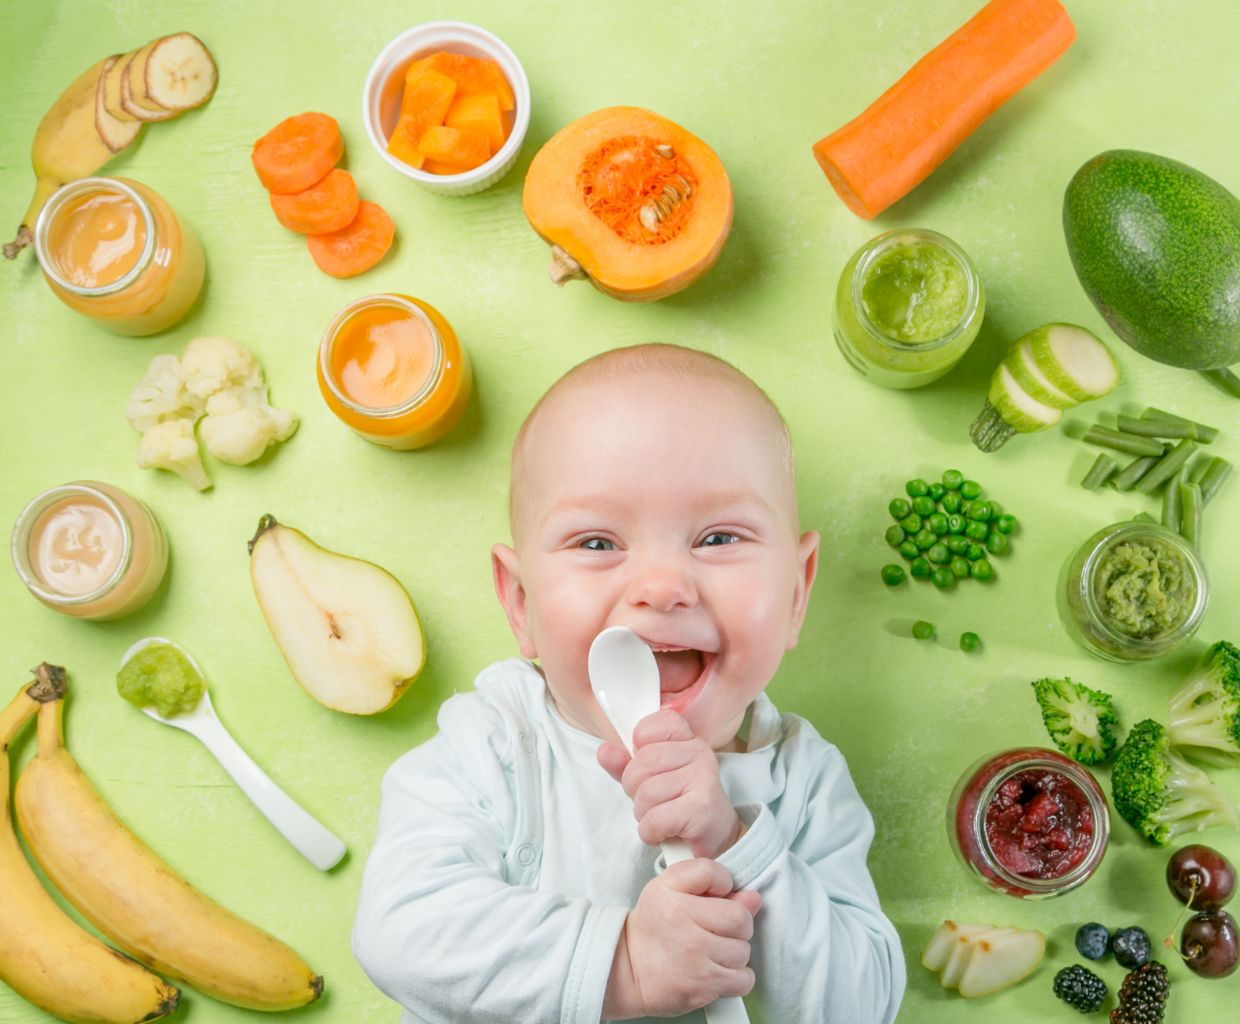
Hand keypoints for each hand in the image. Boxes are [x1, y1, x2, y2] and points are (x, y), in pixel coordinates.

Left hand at [598, 709, 743, 858]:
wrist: (717, 839)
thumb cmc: (680, 805)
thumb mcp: (650, 780)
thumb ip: (625, 764)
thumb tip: (604, 751)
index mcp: (687, 739)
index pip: (652, 724)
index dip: (638, 746)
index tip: (647, 766)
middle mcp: (699, 753)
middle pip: (642, 763)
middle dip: (635, 789)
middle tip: (652, 801)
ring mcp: (703, 779)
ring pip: (647, 793)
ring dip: (644, 814)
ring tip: (661, 817)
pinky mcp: (701, 809)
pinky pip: (655, 819)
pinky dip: (651, 832)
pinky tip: (664, 832)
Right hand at [604, 859, 760, 1018]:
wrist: (627, 970)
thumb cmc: (652, 927)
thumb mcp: (667, 888)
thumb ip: (708, 881)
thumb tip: (753, 898)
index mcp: (671, 893)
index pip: (716, 875)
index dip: (723, 885)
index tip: (714, 898)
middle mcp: (682, 923)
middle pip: (740, 918)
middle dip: (735, 925)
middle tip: (714, 930)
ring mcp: (694, 957)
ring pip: (743, 950)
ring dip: (733, 953)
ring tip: (711, 952)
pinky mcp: (703, 986)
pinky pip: (743, 979)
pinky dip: (736, 978)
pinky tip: (716, 971)